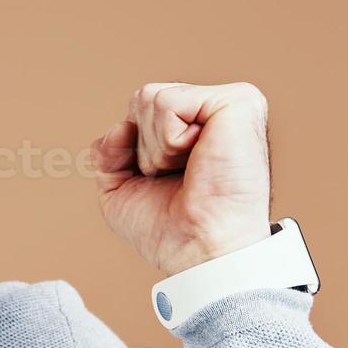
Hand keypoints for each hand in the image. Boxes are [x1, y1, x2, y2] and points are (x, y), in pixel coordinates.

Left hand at [91, 82, 272, 276]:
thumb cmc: (169, 229)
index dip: (131, 150)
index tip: (160, 181)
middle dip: (142, 147)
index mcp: (193, 126)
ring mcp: (229, 102)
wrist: (198, 250)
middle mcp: (213, 110)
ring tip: (189, 170)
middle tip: (176, 177)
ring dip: (156, 147)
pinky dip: (168, 139)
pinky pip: (168, 101)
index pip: (136, 110)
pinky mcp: (238, 102)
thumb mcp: (120, 187)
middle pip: (140, 99)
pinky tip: (198, 158)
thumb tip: (123, 125)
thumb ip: (108, 152)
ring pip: (151, 98)